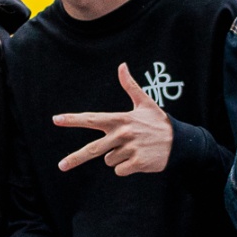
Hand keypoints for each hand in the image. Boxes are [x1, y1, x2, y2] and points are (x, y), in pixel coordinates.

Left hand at [53, 63, 175, 175]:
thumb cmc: (159, 122)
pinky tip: (139, 159)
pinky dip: (127, 168)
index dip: (73, 119)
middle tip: (61, 165)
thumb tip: (122, 65)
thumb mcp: (145, 103)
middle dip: (75, 158)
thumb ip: (130, 86)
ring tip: (135, 149)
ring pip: (109, 160)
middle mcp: (122, 134)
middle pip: (92, 149)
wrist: (180, 142)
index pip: (92, 118)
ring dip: (118, 158)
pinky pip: (120, 170)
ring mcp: (129, 149)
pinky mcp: (137, 163)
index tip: (56, 119)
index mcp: (120, 119)